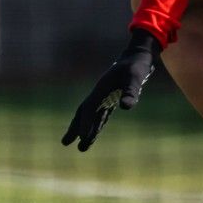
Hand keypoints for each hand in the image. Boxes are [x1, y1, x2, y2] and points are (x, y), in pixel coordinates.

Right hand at [61, 27, 161, 151]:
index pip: (90, 109)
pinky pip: (101, 114)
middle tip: (65, 143)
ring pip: (92, 116)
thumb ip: (131, 91)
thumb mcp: (135, 77)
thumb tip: (125, 107)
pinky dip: (96, 124)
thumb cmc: (136, 65)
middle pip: (83, 113)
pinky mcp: (111, 98)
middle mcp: (100, 93)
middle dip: (75, 128)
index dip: (85, 123)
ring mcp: (104, 96)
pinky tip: (93, 133)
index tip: (82, 138)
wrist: (137, 55)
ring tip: (81, 147)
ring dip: (86, 130)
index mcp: (102, 88)